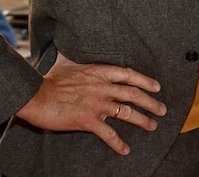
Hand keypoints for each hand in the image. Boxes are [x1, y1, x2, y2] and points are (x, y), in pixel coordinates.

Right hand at [15, 54, 166, 154]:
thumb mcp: (68, 62)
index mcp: (100, 71)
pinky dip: (118, 143)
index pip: (129, 74)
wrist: (36, 95)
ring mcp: (97, 104)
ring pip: (126, 113)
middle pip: (133, 94)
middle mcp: (103, 87)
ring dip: (142, 120)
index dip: (145, 80)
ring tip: (152, 126)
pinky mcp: (88, 120)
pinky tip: (125, 149)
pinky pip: (108, 134)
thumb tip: (77, 48)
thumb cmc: (50, 79)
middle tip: (162, 109)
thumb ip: (80, 59)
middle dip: (150, 102)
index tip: (157, 87)